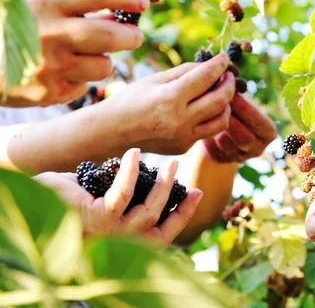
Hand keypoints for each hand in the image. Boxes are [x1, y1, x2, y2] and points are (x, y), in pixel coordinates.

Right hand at [5, 0, 148, 106]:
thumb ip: (72, 2)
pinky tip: (63, 72)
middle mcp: (47, 34)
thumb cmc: (9, 26)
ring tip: (86, 55)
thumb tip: (119, 7)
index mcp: (43, 3)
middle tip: (134, 36)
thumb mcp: (32, 2)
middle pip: (110, 36)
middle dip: (131, 36)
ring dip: (103, 60)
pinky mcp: (47, 94)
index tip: (142, 0)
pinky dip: (81, 79)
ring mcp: (48, 67)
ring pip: (103, 65)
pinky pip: (83, 86)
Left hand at [34, 149, 203, 246]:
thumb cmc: (69, 201)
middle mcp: (120, 242)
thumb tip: (155, 177)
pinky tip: (134, 154)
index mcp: (124, 240)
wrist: (35, 198)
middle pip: (159, 225)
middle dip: (176, 198)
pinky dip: (130, 172)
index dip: (183, 215)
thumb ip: (129, 196)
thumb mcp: (105, 199)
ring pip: (148, 212)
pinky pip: (123, 194)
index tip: (197, 193)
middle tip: (178, 168)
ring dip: (162, 186)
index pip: (162, 235)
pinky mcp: (97, 216)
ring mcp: (110, 232)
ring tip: (169, 163)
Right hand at [109, 54, 234, 154]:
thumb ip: (185, 72)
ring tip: (221, 93)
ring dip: (227, 105)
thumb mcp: (155, 79)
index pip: (206, 77)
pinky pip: (207, 131)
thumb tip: (211, 65)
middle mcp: (179, 120)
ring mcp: (183, 137)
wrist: (112, 132)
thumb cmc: (132, 100)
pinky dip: (211, 118)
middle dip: (229, 84)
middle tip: (228, 76)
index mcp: (170, 97)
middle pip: (220, 100)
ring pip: (222, 121)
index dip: (219, 65)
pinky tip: (204, 108)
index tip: (224, 58)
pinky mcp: (184, 147)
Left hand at [202, 94, 276, 162]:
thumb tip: (230, 80)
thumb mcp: (239, 101)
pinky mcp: (221, 160)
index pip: (259, 122)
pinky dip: (207, 137)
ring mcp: (239, 158)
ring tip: (205, 111)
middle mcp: (257, 148)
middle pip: (244, 137)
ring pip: (226, 144)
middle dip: (228, 119)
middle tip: (214, 102)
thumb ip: (238, 94)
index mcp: (268, 132)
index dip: (245, 108)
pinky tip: (201, 124)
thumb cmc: (232, 106)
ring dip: (215, 127)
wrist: (216, 124)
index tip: (230, 94)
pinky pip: (213, 150)